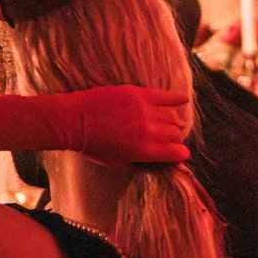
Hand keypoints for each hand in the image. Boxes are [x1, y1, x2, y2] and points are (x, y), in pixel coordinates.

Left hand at [56, 86, 190, 166]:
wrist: (74, 120)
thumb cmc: (92, 146)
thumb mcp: (116, 163)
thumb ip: (138, 161)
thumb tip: (153, 159)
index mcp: (146, 151)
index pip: (179, 153)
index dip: (178, 155)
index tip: (175, 153)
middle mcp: (151, 131)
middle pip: (177, 134)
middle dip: (174, 139)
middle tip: (166, 138)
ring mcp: (146, 110)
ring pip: (174, 116)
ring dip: (173, 121)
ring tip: (168, 122)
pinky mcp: (140, 94)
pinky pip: (167, 95)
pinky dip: (177, 98)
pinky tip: (183, 100)